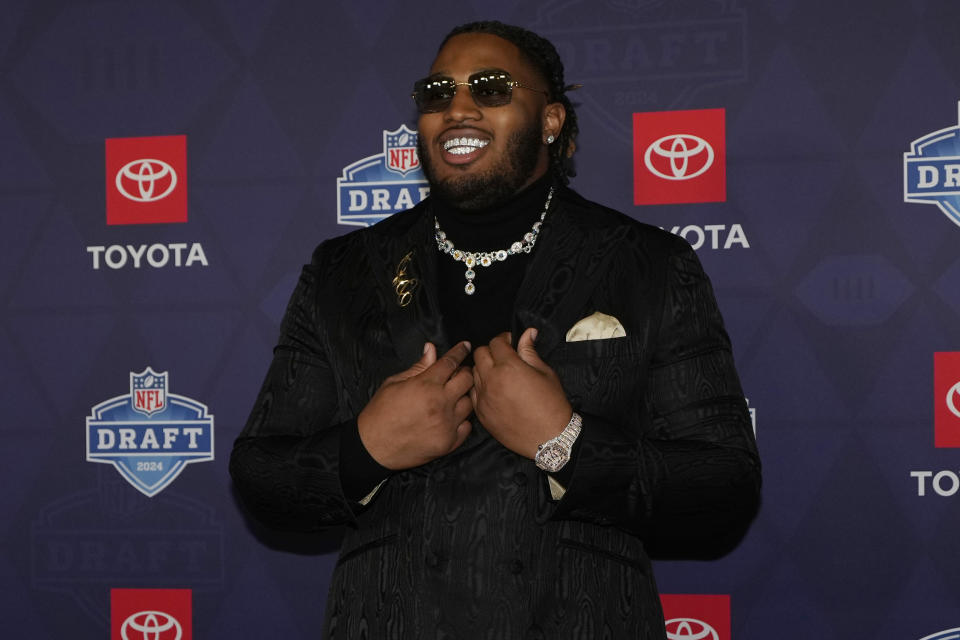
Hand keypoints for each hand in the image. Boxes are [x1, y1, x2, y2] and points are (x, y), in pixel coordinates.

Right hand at [357, 341, 473, 469]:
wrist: (374, 447)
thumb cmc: (380, 413)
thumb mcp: (394, 383)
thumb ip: (417, 367)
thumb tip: (431, 349)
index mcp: (426, 385)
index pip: (451, 362)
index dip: (460, 351)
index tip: (465, 346)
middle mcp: (440, 403)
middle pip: (467, 379)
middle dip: (464, 373)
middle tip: (457, 374)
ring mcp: (447, 424)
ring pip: (469, 403)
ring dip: (462, 397)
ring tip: (451, 398)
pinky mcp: (449, 442)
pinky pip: (467, 426)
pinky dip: (461, 420)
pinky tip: (450, 418)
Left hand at [471, 328, 571, 458]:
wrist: (549, 438)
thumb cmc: (552, 405)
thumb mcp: (545, 372)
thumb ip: (530, 351)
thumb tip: (527, 333)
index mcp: (509, 367)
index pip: (496, 342)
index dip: (504, 339)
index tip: (511, 342)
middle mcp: (492, 380)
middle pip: (479, 354)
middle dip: (491, 351)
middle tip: (504, 356)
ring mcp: (484, 397)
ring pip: (474, 372)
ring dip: (483, 368)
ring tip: (498, 374)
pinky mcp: (481, 413)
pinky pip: (473, 392)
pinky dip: (480, 387)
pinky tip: (493, 390)